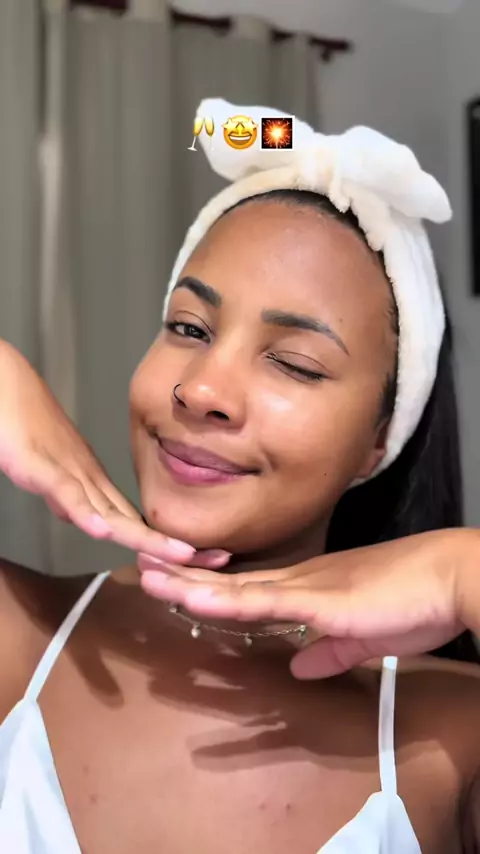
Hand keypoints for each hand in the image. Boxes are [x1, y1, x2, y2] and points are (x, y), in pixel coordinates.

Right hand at [0, 341, 227, 567]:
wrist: (2, 383)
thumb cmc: (23, 424)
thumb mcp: (49, 472)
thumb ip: (68, 496)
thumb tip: (85, 521)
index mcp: (91, 482)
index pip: (133, 522)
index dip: (164, 547)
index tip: (200, 565)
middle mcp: (87, 477)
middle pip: (134, 521)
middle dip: (173, 546)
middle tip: (218, 561)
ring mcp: (66, 470)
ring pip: (110, 511)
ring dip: (144, 536)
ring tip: (180, 555)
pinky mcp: (38, 464)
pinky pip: (64, 490)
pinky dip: (84, 512)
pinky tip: (102, 531)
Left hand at [137, 529, 479, 676]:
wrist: (449, 578)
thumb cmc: (414, 603)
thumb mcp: (365, 636)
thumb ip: (330, 651)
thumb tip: (297, 665)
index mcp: (310, 588)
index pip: (249, 588)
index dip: (210, 586)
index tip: (175, 583)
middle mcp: (300, 579)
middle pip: (231, 580)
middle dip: (185, 577)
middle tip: (143, 568)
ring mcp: (307, 586)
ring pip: (236, 587)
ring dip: (190, 584)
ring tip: (148, 577)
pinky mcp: (321, 598)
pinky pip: (264, 600)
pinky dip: (225, 599)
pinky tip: (194, 597)